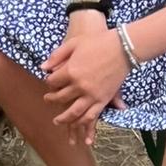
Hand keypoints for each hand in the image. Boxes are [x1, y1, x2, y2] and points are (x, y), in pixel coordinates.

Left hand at [42, 16, 127, 145]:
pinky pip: (91, 115)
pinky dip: (82, 122)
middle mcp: (79, 86)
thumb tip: (42, 67)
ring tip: (57, 121)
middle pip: (61, 97)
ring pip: (74, 112)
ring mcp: (92, 95)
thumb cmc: (97, 42)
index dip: (49, 81)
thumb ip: (57, 56)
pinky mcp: (103, 99)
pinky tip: (76, 123)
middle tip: (47, 99)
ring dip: (64, 118)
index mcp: (71, 71)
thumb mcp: (74, 44)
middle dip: (52, 99)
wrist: (122, 48)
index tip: (48, 81)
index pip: (53, 81)